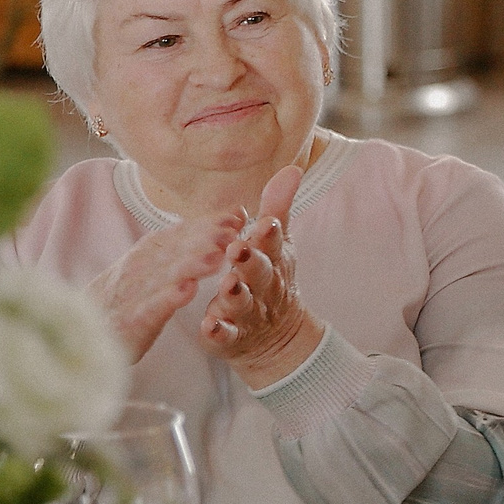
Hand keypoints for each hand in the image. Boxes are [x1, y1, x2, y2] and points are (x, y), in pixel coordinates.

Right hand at [93, 208, 245, 360]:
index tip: (238, 215)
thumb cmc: (125, 299)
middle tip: (234, 230)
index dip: (207, 223)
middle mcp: (139, 269)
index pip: (179, 234)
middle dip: (204, 238)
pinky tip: (188, 291)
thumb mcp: (151, 269)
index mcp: (147, 255)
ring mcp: (132, 294)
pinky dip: (167, 298)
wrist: (84, 332)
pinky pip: (149, 308)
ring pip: (164, 276)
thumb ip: (181, 249)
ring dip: (190, 265)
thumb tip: (218, 225)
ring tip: (217, 258)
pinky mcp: (129, 322)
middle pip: (174, 250)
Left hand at [201, 165, 322, 386]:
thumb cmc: (270, 277)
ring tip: (227, 286)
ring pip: (242, 303)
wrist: (276, 336)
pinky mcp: (231, 336)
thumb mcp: (277, 243)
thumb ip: (278, 207)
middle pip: (260, 273)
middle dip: (251, 261)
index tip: (262, 224)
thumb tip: (293, 167)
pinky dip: (220, 332)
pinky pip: (226, 335)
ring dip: (236, 294)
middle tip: (239, 249)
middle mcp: (263, 285)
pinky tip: (210, 326)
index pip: (273, 243)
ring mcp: (248, 312)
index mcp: (272, 259)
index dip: (268, 235)